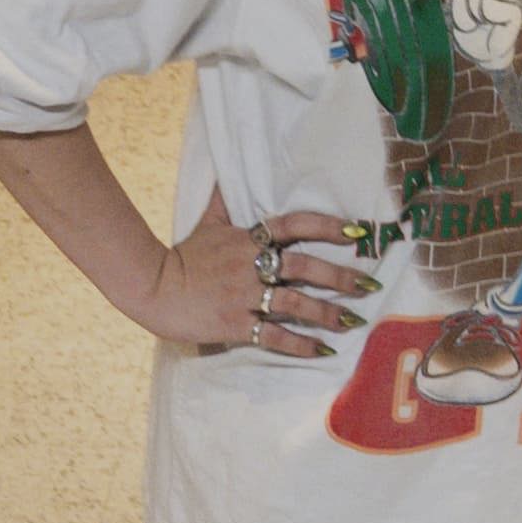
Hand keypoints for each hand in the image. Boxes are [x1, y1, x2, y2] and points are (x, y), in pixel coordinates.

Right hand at [124, 201, 379, 360]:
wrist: (152, 287)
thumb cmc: (182, 256)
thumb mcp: (206, 222)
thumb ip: (224, 201)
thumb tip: (226, 171)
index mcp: (247, 239)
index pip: (294, 225)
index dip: (326, 226)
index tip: (357, 232)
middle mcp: (251, 265)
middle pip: (304, 267)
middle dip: (340, 277)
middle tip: (369, 285)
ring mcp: (244, 295)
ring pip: (295, 303)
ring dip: (328, 313)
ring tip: (353, 321)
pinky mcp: (236, 323)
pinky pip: (273, 335)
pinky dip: (299, 344)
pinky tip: (322, 350)